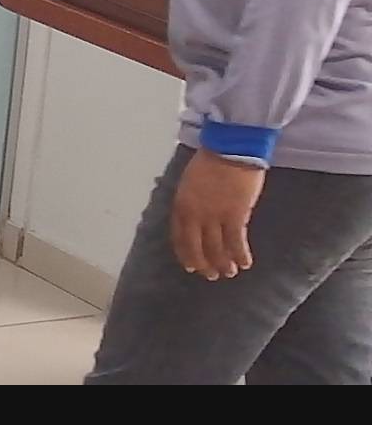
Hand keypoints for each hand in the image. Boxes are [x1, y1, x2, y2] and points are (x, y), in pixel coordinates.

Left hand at [171, 150, 265, 279]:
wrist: (230, 148)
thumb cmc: (212, 160)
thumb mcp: (191, 182)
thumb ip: (192, 201)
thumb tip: (198, 216)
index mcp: (181, 204)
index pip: (179, 236)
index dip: (185, 253)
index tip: (191, 265)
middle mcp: (194, 214)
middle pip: (196, 246)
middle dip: (203, 264)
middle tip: (211, 276)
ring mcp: (213, 216)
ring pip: (216, 248)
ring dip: (223, 263)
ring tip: (229, 273)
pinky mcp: (234, 215)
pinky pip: (235, 242)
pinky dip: (240, 255)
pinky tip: (246, 263)